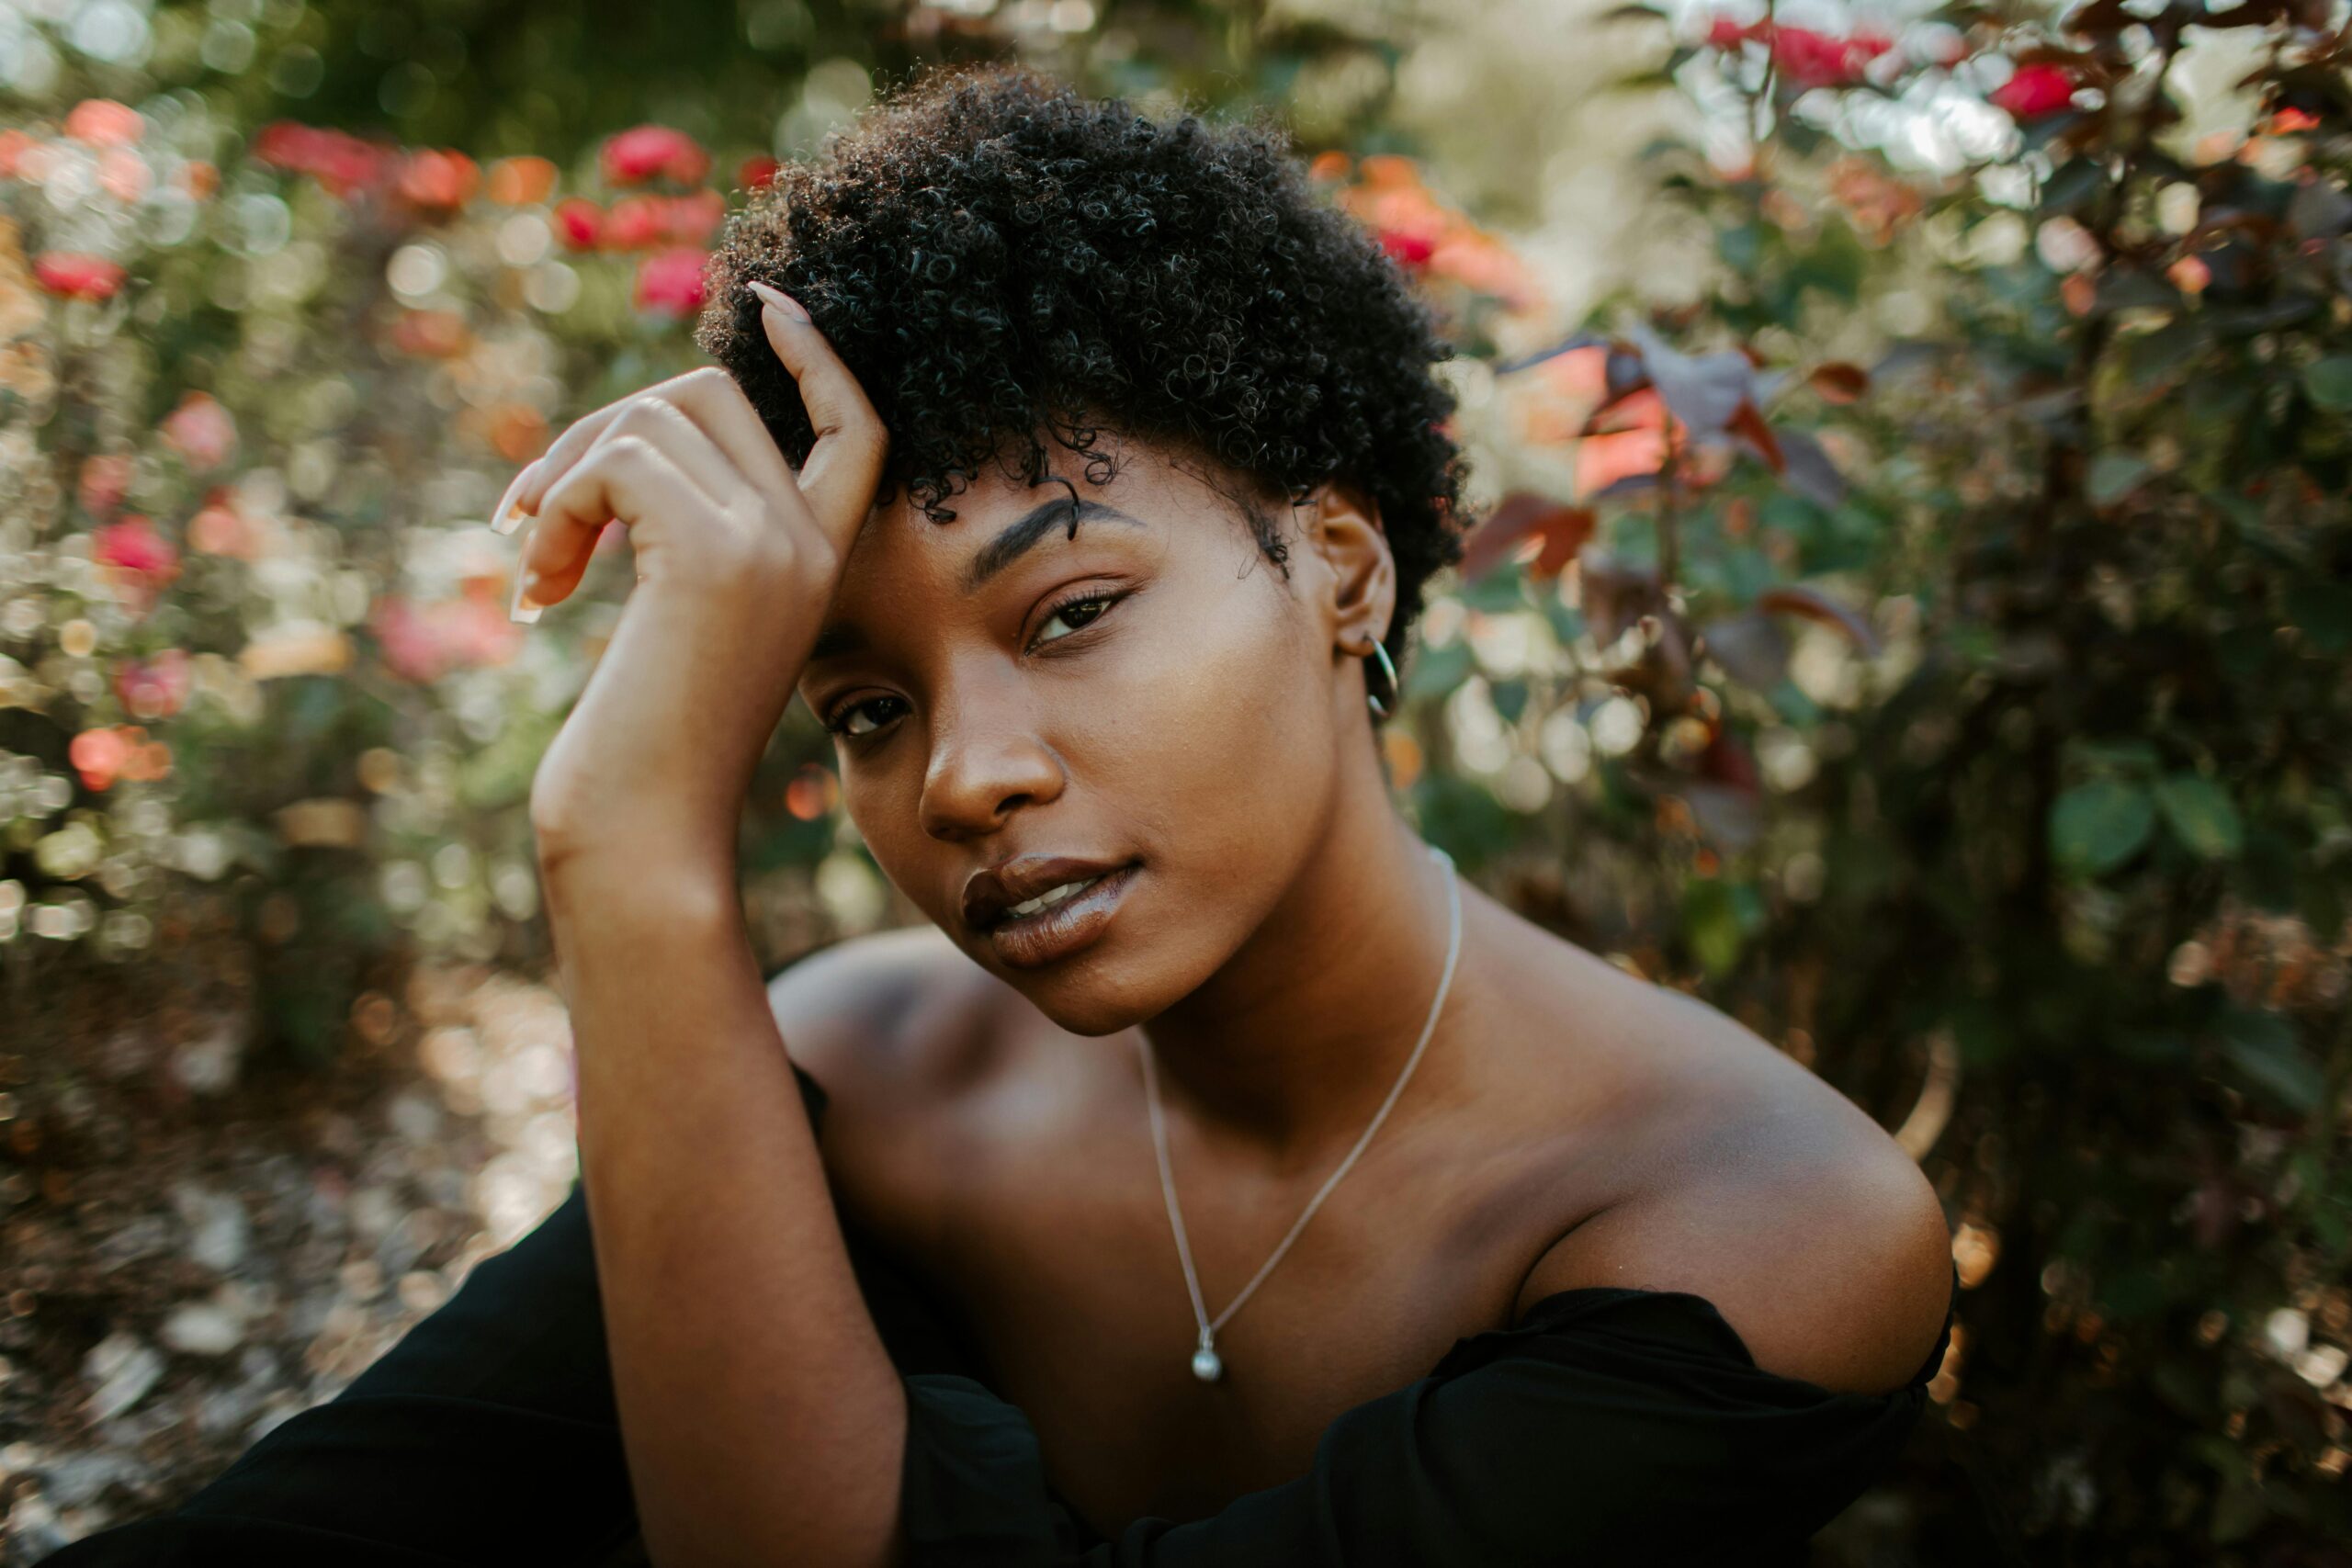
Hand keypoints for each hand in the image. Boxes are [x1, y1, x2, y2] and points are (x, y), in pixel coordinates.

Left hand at [492, 282, 885, 875]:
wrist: (644, 831)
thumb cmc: (645, 747)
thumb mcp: (686, 620)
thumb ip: (692, 530)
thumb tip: (639, 432)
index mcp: (820, 559)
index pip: (855, 424)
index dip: (817, 357)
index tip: (768, 304)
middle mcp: (810, 542)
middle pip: (709, 395)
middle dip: (603, 429)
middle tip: (535, 516)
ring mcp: (771, 544)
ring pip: (650, 419)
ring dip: (561, 480)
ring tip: (534, 574)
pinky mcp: (713, 555)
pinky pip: (616, 463)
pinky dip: (557, 508)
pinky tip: (539, 591)